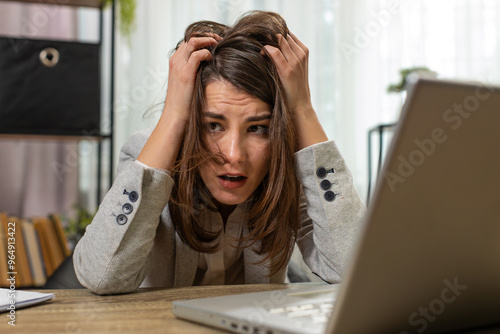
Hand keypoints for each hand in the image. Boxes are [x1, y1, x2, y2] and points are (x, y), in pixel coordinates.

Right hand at [138, 34, 219, 170]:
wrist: (176, 115)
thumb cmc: (184, 102)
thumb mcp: (189, 83)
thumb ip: (196, 71)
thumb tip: (211, 66)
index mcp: (175, 61)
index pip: (189, 41)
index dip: (202, 38)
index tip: (215, 41)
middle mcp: (175, 60)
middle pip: (191, 38)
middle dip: (207, 36)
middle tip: (220, 40)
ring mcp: (179, 66)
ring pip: (194, 42)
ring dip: (208, 41)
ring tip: (218, 45)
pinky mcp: (185, 73)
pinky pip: (197, 54)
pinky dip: (207, 52)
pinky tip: (213, 58)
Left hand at [263, 33, 327, 149]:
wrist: (299, 105)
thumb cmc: (291, 87)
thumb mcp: (289, 68)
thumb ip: (283, 55)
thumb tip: (267, 45)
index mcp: (302, 51)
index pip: (287, 33)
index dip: (274, 34)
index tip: (262, 38)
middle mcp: (300, 54)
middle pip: (283, 34)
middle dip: (269, 35)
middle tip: (256, 40)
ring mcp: (295, 61)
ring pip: (279, 39)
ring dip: (266, 40)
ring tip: (257, 48)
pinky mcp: (287, 70)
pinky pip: (275, 52)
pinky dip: (266, 49)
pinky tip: (260, 53)